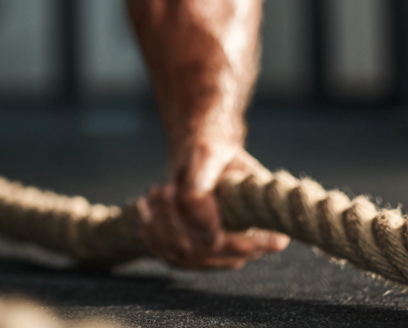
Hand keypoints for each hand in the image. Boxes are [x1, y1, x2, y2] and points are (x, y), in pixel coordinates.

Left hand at [136, 137, 289, 268]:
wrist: (201, 155)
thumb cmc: (212, 152)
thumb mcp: (208, 156)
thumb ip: (203, 189)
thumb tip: (204, 230)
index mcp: (261, 227)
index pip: (238, 247)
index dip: (209, 230)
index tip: (178, 193)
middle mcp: (241, 249)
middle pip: (202, 251)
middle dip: (175, 220)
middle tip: (164, 189)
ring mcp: (214, 255)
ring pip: (179, 254)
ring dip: (160, 223)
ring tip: (156, 191)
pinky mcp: (190, 255)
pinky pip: (164, 253)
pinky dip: (149, 230)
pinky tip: (145, 206)